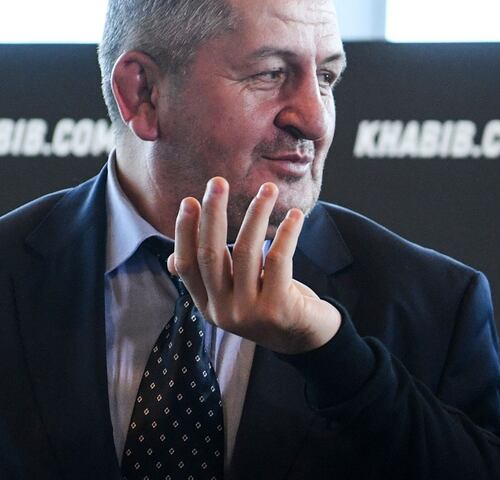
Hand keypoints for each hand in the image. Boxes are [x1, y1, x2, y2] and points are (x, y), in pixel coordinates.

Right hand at [168, 177, 341, 353]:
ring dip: (256, 214)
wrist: (308, 338)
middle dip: (213, 214)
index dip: (185, 232)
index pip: (185, 265)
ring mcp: (250, 313)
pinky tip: (295, 215)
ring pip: (246, 251)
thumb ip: (210, 276)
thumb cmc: (270, 304)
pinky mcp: (278, 309)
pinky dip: (286, 233)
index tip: (190, 200)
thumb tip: (171, 259)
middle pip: (210, 255)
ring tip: (268, 188)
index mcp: (207, 306)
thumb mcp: (235, 293)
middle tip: (218, 181)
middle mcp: (223, 312)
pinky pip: (278, 259)